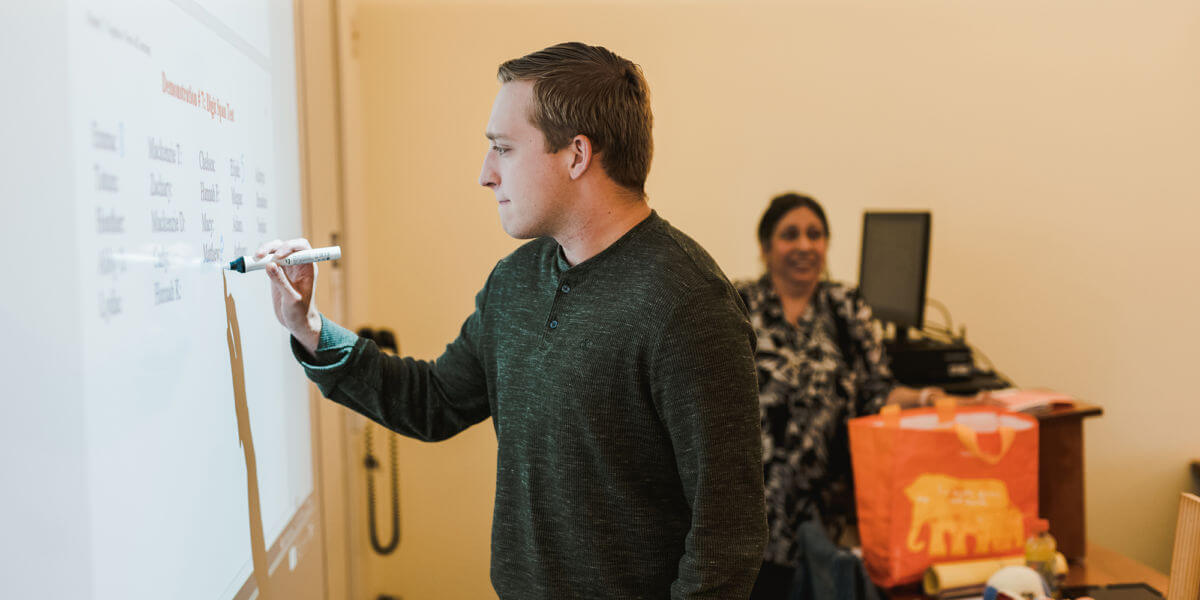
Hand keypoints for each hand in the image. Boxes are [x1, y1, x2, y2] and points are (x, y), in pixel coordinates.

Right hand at [256, 238, 321, 353]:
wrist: (297, 322)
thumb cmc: (301, 313)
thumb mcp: (292, 299)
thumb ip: (281, 282)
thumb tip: (270, 265)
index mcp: (308, 268)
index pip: (301, 247)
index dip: (289, 246)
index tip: (278, 255)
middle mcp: (299, 265)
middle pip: (286, 246)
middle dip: (273, 247)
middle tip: (260, 256)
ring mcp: (288, 268)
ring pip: (276, 250)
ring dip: (265, 251)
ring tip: (255, 259)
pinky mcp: (278, 272)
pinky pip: (269, 260)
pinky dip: (260, 260)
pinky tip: (253, 263)